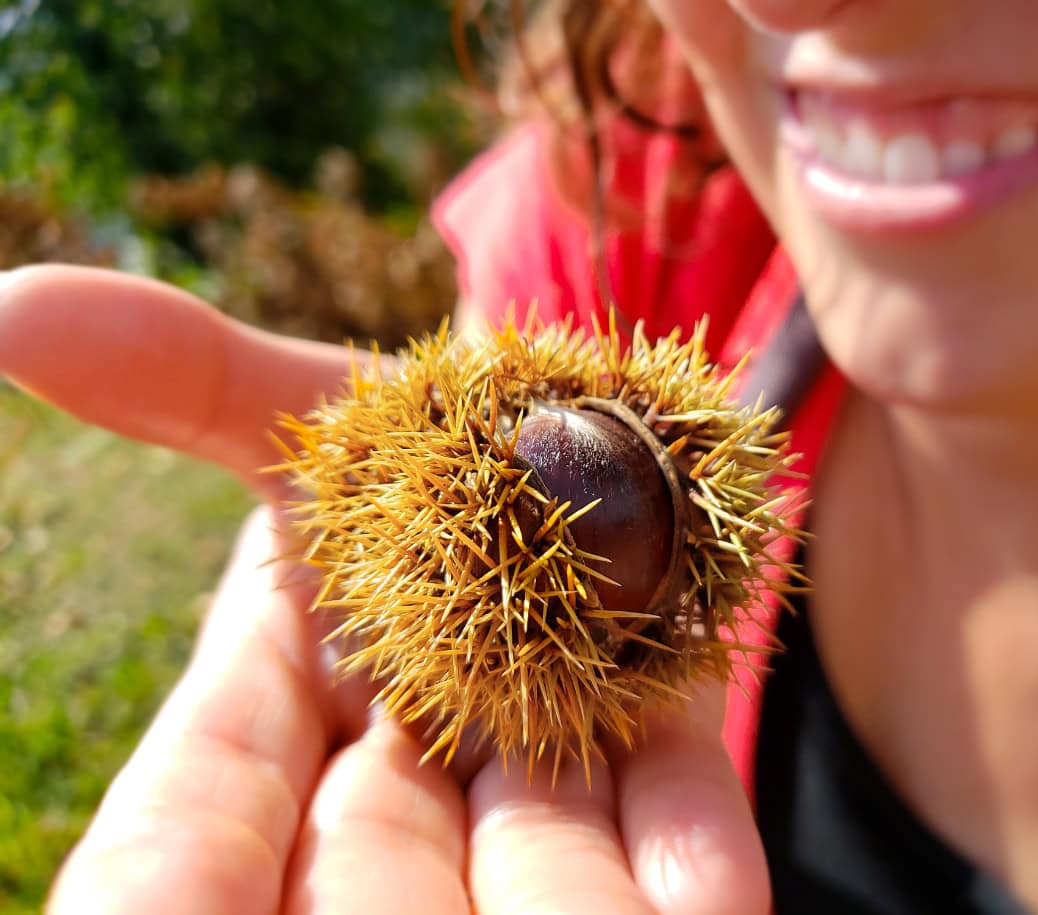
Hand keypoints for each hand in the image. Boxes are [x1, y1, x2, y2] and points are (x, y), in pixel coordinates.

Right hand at [0, 266, 769, 914]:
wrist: (566, 443)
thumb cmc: (411, 441)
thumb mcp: (300, 414)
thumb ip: (185, 379)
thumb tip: (10, 302)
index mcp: (271, 753)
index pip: (178, 867)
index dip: (174, 894)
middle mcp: (395, 810)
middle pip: (372, 895)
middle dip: (384, 899)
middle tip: (410, 890)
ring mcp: (533, 805)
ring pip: (532, 883)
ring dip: (549, 896)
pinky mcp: (665, 780)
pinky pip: (680, 840)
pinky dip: (686, 862)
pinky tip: (702, 906)